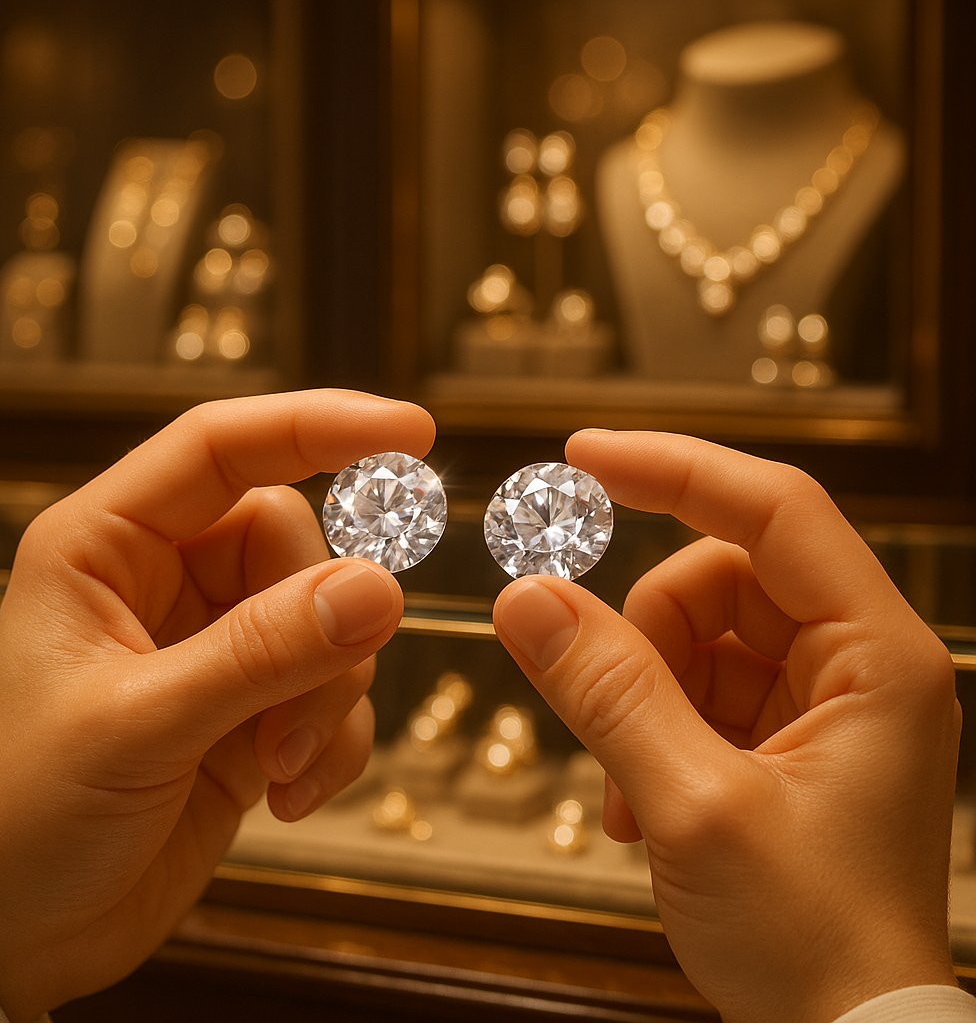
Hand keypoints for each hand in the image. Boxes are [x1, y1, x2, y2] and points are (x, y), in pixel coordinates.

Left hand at [0, 390, 434, 1021]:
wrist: (13, 932)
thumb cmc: (21, 816)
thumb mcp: (140, 725)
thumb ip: (262, 652)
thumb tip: (380, 587)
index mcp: (109, 546)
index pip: (224, 447)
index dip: (319, 425)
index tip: (413, 432)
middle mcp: (169, 580)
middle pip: (297, 547)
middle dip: (317, 630)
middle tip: (290, 720)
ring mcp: (218, 643)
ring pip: (330, 620)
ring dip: (325, 699)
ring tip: (276, 767)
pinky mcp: (255, 705)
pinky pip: (336, 690)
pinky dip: (333, 741)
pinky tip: (285, 796)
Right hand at [494, 430, 959, 1022]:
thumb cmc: (814, 944)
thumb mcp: (692, 808)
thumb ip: (607, 691)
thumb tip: (524, 598)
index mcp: (875, 655)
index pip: (773, 510)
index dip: (675, 469)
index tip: (586, 454)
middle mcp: (852, 660)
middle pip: (717, 576)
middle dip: (644, 638)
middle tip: (613, 722)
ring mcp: (813, 697)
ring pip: (691, 632)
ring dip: (637, 695)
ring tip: (634, 792)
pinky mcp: (776, 732)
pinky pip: (688, 684)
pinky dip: (646, 727)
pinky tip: (643, 805)